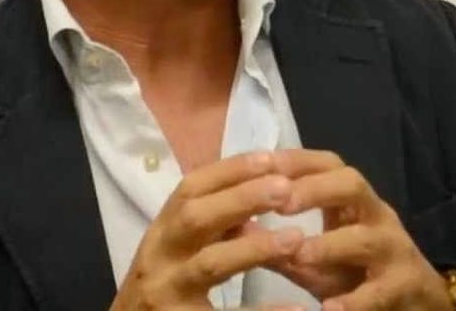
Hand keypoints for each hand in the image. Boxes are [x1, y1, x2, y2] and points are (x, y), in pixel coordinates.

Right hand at [109, 151, 306, 310]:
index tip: (270, 158)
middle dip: (241, 199)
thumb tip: (257, 193)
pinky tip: (296, 308)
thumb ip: (212, 225)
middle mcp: (158, 257)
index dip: (229, 171)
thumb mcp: (178, 250)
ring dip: (254, 248)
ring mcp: (167, 293)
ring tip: (296, 239)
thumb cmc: (164, 287)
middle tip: (286, 189)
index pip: (190, 189)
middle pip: (195, 218)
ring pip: (209, 265)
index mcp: (162, 231)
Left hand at [265, 149, 454, 310]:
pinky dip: (356, 302)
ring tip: (300, 254)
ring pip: (368, 237)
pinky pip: (381, 291)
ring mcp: (394, 250)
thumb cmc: (354, 275)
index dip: (297, 160)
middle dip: (316, 189)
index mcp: (352, 202)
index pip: (328, 165)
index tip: (263, 163)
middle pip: (353, 184)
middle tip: (280, 203)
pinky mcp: (405, 285)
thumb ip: (275, 243)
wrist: (414, 304)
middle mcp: (376, 216)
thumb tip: (229, 225)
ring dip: (331, 244)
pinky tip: (330, 309)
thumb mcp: (313, 258)